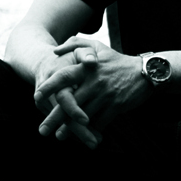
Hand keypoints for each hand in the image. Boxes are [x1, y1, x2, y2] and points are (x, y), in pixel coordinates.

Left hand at [34, 38, 151, 147]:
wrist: (145, 72)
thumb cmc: (115, 60)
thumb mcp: (96, 47)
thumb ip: (74, 44)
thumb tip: (54, 51)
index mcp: (87, 68)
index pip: (64, 76)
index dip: (49, 86)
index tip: (36, 96)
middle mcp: (94, 81)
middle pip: (70, 102)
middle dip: (55, 117)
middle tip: (42, 129)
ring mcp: (105, 94)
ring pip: (84, 115)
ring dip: (71, 129)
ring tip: (59, 136)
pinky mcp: (116, 106)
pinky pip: (100, 121)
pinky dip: (92, 130)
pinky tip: (84, 137)